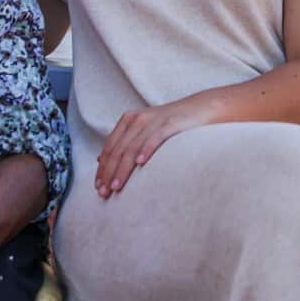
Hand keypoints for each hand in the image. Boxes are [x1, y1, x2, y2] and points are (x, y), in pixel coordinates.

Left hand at [96, 100, 210, 197]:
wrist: (201, 108)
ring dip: (122, 169)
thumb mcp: (143, 130)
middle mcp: (138, 118)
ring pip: (132, 147)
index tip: (98, 187)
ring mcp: (154, 120)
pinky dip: (146, 150)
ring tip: (116, 186)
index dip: (102, 168)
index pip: (109, 147)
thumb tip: (100, 159)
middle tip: (104, 192)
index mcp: (128, 120)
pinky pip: (155, 137)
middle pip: (118, 149)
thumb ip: (124, 142)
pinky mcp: (171, 123)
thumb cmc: (171, 124)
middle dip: (109, 172)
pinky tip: (140, 164)